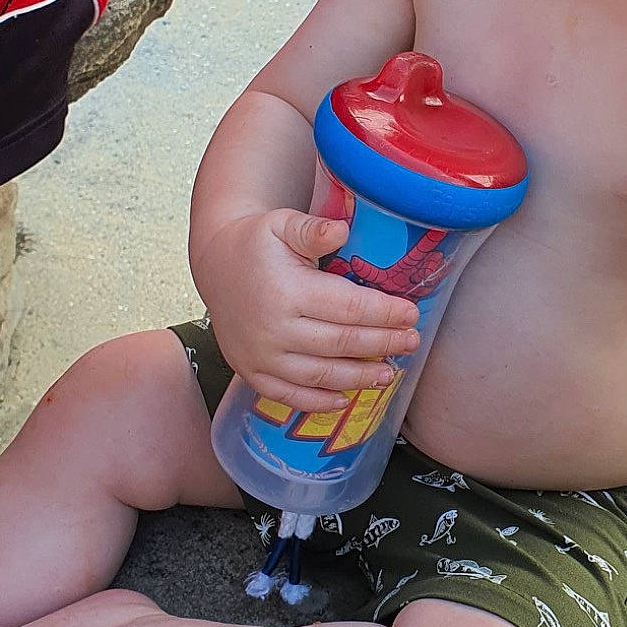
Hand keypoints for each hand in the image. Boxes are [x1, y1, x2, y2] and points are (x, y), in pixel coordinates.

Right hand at [197, 208, 419, 411]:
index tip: (411, 313)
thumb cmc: (256, 242)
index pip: (347, 308)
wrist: (214, 263)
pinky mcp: (251, 372)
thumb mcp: (282, 224)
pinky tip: (344, 399)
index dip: (384, 313)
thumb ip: (313, 229)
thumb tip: (342, 230)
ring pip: (320, 375)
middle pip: (340, 344)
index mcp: (286, 291)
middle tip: (411, 341)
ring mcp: (260, 356)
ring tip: (388, 373)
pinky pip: (288, 395)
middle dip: (382, 344)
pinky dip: (318, 402)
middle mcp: (273, 329)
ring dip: (358, 377)